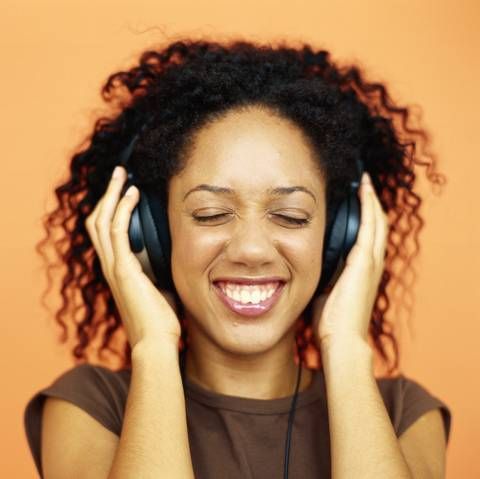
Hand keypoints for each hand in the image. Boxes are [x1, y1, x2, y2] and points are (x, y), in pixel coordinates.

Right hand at [85, 165, 180, 349]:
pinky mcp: (123, 269)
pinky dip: (123, 208)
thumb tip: (174, 259)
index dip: (111, 210)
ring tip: (122, 174)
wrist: (156, 343)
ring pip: (102, 220)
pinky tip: (133, 194)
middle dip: (107, 195)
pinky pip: (117, 230)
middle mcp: (111, 266)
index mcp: (118, 271)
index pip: (106, 233)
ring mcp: (114, 267)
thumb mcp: (161, 289)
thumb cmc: (160, 322)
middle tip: (119, 174)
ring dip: (112, 194)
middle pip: (97, 221)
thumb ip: (160, 272)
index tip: (125, 191)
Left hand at [312, 172, 387, 350]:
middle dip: (371, 203)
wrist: (341, 339)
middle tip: (363, 183)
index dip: (365, 218)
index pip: (369, 237)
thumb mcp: (326, 292)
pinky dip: (368, 205)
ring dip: (371, 200)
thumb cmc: (332, 322)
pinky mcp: (365, 261)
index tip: (357, 201)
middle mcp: (373, 264)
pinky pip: (370, 225)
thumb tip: (305, 267)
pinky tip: (363, 189)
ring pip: (377, 221)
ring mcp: (372, 262)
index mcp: (363, 271)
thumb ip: (324, 276)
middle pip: (378, 225)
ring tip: (364, 181)